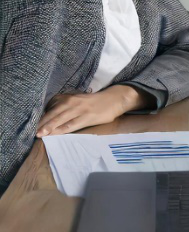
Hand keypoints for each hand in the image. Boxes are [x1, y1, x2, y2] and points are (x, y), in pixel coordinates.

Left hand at [36, 85, 150, 136]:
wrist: (114, 99)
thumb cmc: (94, 102)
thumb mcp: (78, 99)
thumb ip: (65, 105)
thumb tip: (50, 114)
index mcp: (69, 98)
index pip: (52, 107)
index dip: (41, 117)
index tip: (31, 125)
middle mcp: (73, 102)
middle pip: (54, 114)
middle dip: (42, 123)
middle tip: (32, 132)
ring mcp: (80, 110)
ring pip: (61, 119)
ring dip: (50, 127)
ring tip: (40, 134)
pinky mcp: (88, 117)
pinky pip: (73, 124)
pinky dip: (63, 129)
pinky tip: (56, 134)